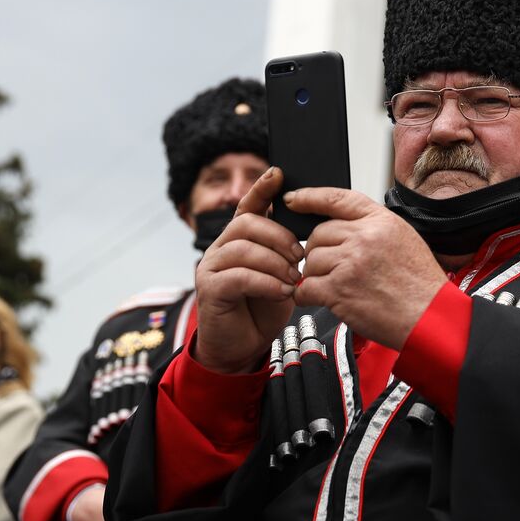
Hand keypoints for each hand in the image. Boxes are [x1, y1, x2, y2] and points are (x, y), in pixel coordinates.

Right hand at [192, 167, 301, 373]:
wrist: (241, 347)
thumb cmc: (262, 310)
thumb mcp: (281, 275)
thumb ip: (286, 252)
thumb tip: (310, 229)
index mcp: (238, 240)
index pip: (248, 206)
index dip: (262, 188)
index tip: (278, 173)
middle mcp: (220, 248)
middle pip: (247, 223)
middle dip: (279, 235)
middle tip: (300, 255)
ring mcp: (211, 267)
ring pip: (243, 248)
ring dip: (274, 261)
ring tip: (292, 278)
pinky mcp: (209, 288)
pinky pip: (238, 275)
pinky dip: (265, 282)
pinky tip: (281, 292)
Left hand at [286, 187, 447, 349]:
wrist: (430, 318)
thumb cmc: (420, 286)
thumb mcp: (404, 241)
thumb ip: (372, 230)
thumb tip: (341, 229)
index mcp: (381, 221)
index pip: (337, 198)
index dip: (310, 197)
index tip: (293, 199)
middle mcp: (364, 237)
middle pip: (318, 234)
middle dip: (319, 252)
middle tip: (331, 270)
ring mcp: (350, 262)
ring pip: (311, 261)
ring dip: (315, 276)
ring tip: (335, 289)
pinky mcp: (338, 289)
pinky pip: (306, 287)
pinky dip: (306, 296)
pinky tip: (318, 300)